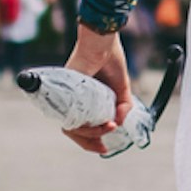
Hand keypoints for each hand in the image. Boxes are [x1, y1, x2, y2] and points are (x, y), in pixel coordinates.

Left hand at [62, 23, 131, 154]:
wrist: (102, 42)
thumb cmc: (110, 58)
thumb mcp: (122, 87)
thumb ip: (123, 105)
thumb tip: (121, 122)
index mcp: (84, 99)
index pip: (80, 125)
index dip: (91, 138)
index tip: (104, 147)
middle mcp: (73, 100)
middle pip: (73, 130)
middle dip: (89, 143)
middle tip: (104, 148)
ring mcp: (68, 98)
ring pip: (72, 126)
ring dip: (92, 133)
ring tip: (110, 128)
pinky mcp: (67, 94)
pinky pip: (71, 118)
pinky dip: (87, 125)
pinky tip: (104, 123)